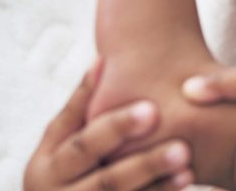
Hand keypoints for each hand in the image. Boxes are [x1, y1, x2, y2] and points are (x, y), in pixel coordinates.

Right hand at [24, 58, 193, 190]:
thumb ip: (81, 105)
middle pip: (108, 181)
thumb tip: (103, 58)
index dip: (118, 127)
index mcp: (45, 168)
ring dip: (158, 187)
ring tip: (189, 169)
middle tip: (182, 147)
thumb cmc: (63, 167)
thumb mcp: (59, 140)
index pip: (85, 144)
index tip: (153, 109)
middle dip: (145, 164)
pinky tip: (185, 187)